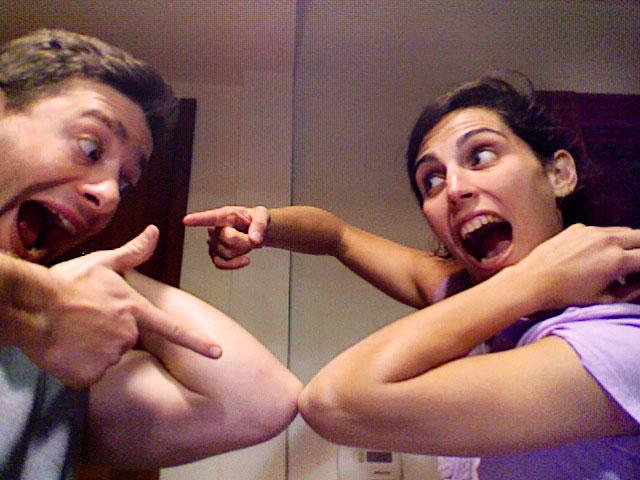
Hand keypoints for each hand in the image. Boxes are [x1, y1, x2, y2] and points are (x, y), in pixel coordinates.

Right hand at [23, 226, 220, 387]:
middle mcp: (127, 335)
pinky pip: (88, 373)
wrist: (31, 307)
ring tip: (73, 332)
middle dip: (110, 333)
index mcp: (134, 310)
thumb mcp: (102, 263)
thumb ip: (133, 253)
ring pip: (106, 357)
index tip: (219, 354)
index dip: (198, 343)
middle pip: (127, 340)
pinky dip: (78, 365)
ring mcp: (109, 356)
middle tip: (85, 320)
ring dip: (93, 349)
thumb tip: (155, 230)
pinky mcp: (88, 374)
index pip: (174, 330)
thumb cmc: (67, 283)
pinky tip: (66, 349)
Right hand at [184, 206, 268, 268]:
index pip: (211, 217)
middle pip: (230, 239)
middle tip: (253, 236)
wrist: (255, 231)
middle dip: (246, 241)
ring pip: (227, 253)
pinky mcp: (215, 255)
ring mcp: (213, 243)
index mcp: (225, 215)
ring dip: (242, 251)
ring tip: (246, 242)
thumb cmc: (254, 220)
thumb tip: (254, 239)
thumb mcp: (262, 217)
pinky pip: (221, 264)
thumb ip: (260, 226)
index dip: (198, 219)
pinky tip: (244, 260)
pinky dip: (234, 264)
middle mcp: (215, 228)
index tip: (186, 220)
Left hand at [516, 224, 639, 307]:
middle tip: (635, 263)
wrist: (532, 280)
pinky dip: (606, 239)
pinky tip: (595, 254)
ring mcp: (591, 230)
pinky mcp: (577, 227)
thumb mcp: (603, 299)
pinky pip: (601, 230)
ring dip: (628, 242)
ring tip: (620, 259)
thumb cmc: (566, 295)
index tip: (638, 275)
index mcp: (618, 260)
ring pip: (622, 231)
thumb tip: (639, 284)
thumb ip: (630, 291)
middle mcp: (607, 240)